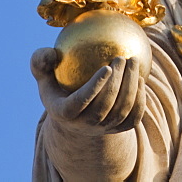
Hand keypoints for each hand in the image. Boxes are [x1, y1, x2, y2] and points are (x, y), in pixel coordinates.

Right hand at [31, 48, 145, 135]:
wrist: (76, 114)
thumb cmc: (59, 86)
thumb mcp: (44, 74)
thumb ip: (41, 61)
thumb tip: (49, 53)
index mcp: (64, 112)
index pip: (80, 102)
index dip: (94, 87)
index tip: (107, 67)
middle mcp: (84, 125)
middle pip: (104, 107)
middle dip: (116, 83)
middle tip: (122, 58)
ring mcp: (103, 129)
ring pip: (122, 111)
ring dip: (131, 87)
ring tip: (133, 61)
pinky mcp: (120, 129)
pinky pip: (134, 117)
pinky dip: (140, 99)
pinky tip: (141, 78)